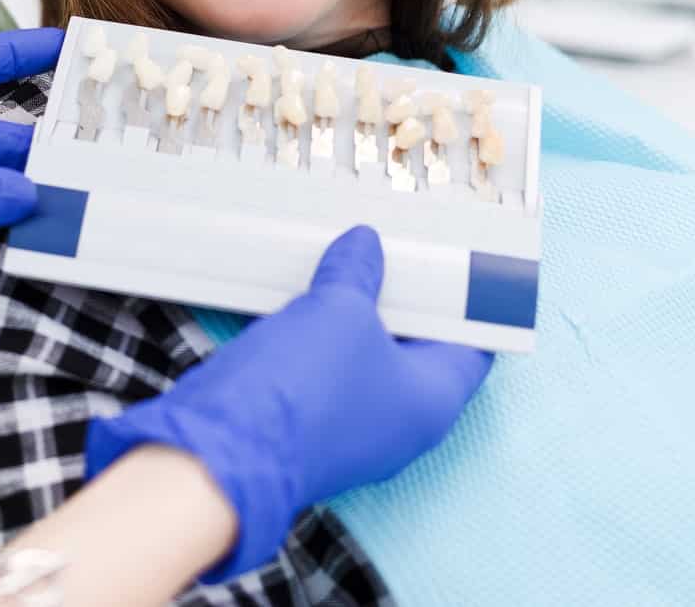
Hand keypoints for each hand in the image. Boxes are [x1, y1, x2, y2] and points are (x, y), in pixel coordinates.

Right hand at [84, 227, 492, 581]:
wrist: (223, 447)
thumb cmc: (302, 390)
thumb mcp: (340, 309)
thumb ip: (358, 272)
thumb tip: (363, 247)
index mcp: (432, 403)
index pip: (471, 346)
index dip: (464, 300)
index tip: (454, 264)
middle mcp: (399, 425)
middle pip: (414, 349)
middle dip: (401, 301)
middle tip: (391, 252)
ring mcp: (351, 430)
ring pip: (365, 360)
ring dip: (353, 317)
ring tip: (344, 264)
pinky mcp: (308, 428)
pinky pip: (325, 374)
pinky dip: (319, 338)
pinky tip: (304, 297)